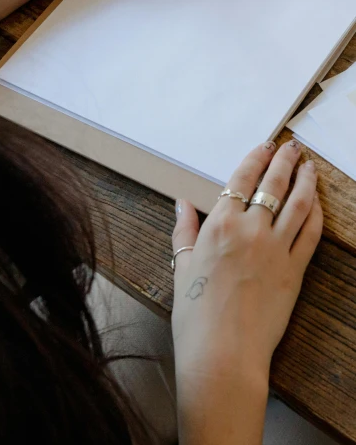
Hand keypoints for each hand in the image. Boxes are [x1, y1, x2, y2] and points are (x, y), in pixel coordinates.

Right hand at [172, 140, 322, 382]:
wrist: (223, 352)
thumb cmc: (196, 314)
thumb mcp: (181, 266)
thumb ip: (184, 230)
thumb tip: (181, 204)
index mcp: (219, 224)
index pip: (241, 179)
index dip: (255, 158)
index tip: (264, 146)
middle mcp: (250, 229)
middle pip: (273, 184)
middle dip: (284, 160)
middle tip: (292, 147)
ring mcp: (276, 249)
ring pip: (298, 203)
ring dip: (306, 180)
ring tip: (310, 166)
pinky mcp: (295, 270)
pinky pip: (311, 234)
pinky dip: (316, 213)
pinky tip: (317, 203)